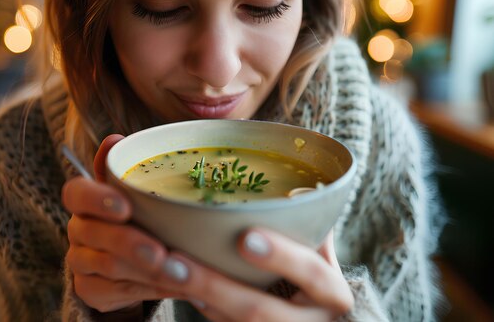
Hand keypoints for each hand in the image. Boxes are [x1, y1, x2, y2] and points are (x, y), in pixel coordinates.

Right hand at [62, 134, 180, 313]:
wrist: (138, 264)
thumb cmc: (143, 218)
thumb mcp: (143, 194)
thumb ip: (130, 169)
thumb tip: (117, 138)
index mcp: (87, 200)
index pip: (76, 193)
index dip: (97, 199)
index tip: (125, 207)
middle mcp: (79, 228)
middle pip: (93, 233)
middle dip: (129, 243)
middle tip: (161, 253)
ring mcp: (81, 261)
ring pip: (107, 266)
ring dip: (145, 270)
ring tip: (181, 275)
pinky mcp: (89, 289)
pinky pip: (112, 291)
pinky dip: (146, 290)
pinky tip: (173, 287)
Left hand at [156, 229, 353, 321]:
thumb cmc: (316, 281)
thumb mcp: (323, 256)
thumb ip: (312, 228)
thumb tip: (298, 190)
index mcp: (333, 295)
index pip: (311, 274)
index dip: (281, 256)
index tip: (244, 238)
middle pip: (259, 311)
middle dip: (214, 286)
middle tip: (174, 261)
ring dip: (198, 296)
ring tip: (166, 271)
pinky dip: (202, 306)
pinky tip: (180, 287)